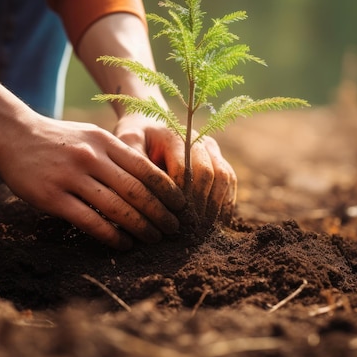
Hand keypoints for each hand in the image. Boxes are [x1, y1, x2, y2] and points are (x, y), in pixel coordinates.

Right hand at [0, 116, 185, 249]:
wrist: (12, 135)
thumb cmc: (58, 139)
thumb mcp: (91, 135)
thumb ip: (116, 154)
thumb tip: (150, 180)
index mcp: (105, 141)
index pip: (145, 168)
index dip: (167, 190)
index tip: (181, 206)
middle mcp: (91, 157)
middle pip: (136, 190)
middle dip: (160, 213)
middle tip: (174, 229)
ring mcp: (71, 177)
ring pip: (116, 208)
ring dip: (140, 227)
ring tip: (154, 239)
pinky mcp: (52, 197)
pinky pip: (89, 221)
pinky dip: (111, 235)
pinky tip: (123, 244)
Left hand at [114, 114, 236, 222]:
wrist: (148, 126)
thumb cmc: (135, 138)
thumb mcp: (127, 144)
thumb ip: (135, 164)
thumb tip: (143, 192)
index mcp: (175, 135)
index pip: (184, 169)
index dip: (180, 196)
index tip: (172, 218)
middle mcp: (198, 139)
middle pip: (208, 174)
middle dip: (199, 204)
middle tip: (190, 230)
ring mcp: (211, 148)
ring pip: (224, 177)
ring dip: (216, 206)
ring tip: (204, 230)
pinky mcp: (218, 159)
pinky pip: (229, 180)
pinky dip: (226, 202)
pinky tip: (217, 224)